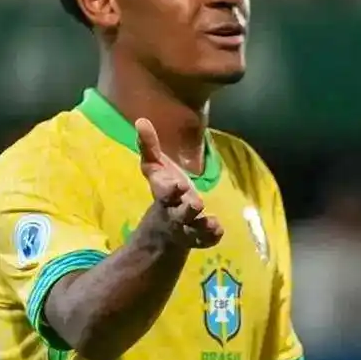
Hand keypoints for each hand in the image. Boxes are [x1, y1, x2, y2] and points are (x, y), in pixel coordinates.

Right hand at [136, 118, 223, 248]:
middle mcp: (174, 211)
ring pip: (192, 229)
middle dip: (186, 209)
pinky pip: (205, 239)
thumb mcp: (156, 168)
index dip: (170, 189)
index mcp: (164, 194)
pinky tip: (218, 230)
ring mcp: (187, 226)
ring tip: (211, 223)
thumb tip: (141, 120)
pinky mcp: (199, 236)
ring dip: (201, 226)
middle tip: (198, 203)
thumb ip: (149, 146)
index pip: (164, 192)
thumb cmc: (165, 189)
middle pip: (178, 213)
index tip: (179, 184)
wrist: (164, 227)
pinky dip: (211, 236)